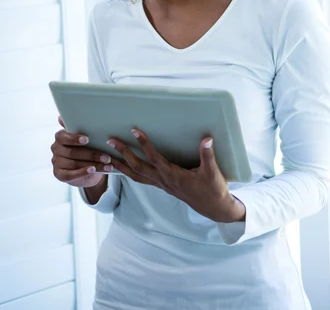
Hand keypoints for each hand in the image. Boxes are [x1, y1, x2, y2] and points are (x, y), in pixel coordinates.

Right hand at [50, 116, 113, 188]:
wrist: (88, 169)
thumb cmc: (87, 148)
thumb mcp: (85, 138)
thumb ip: (78, 127)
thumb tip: (61, 117)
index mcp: (60, 137)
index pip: (63, 137)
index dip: (74, 139)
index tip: (87, 140)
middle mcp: (56, 148)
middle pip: (72, 152)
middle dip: (91, 154)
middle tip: (106, 157)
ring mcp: (56, 162)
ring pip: (74, 163)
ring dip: (92, 164)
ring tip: (106, 164)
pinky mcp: (59, 174)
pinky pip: (70, 174)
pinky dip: (83, 172)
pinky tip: (93, 170)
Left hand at [107, 129, 245, 223]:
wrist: (214, 207)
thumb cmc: (213, 189)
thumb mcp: (212, 172)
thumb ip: (207, 155)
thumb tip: (206, 139)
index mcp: (173, 176)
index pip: (154, 158)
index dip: (144, 144)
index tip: (135, 131)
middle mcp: (163, 181)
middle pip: (137, 167)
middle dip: (123, 154)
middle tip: (111, 141)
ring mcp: (162, 185)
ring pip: (136, 176)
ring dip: (121, 166)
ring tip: (107, 158)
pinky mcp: (163, 186)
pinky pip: (141, 179)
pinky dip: (130, 173)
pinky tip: (125, 168)